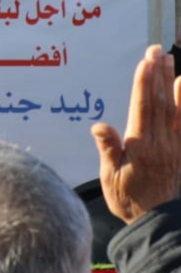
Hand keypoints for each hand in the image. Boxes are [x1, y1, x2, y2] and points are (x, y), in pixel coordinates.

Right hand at [92, 45, 180, 223]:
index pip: (142, 108)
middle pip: (159, 102)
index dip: (143, 84)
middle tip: (156, 50)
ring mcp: (175, 145)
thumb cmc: (128, 199)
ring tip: (170, 60)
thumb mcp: (110, 177)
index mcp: (140, 147)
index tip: (144, 62)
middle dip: (157, 74)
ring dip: (171, 82)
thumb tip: (100, 126)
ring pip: (174, 108)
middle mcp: (161, 142)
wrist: (157, 221)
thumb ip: (108, 149)